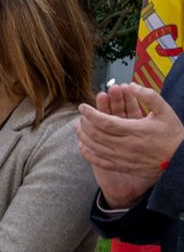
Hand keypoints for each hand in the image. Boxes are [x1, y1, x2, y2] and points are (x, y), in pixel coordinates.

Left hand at [76, 83, 183, 203]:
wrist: (180, 160)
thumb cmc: (172, 134)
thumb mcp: (164, 111)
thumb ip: (148, 96)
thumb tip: (131, 85)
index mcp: (136, 130)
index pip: (105, 121)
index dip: (90, 113)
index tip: (82, 106)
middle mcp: (126, 145)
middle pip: (96, 134)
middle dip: (84, 123)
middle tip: (81, 115)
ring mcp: (123, 157)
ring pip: (95, 147)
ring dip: (83, 136)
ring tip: (78, 127)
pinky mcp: (122, 166)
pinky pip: (99, 161)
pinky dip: (88, 153)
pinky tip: (83, 146)